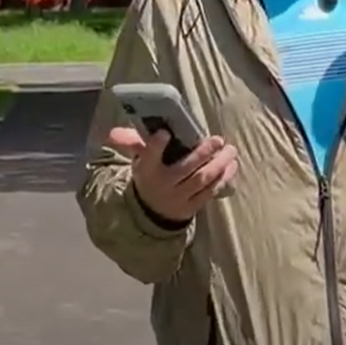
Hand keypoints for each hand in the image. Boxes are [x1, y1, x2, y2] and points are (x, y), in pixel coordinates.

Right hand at [104, 125, 236, 224]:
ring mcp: (179, 198)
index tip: (165, 133)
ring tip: (230, 151)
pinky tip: (232, 165)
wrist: (151, 211)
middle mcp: (163, 185)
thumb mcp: (138, 160)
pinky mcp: (192, 207)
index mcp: (147, 170)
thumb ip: (131, 142)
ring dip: (218, 165)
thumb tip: (113, 133)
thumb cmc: (149, 176)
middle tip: (218, 140)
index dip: (156, 146)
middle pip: (185, 168)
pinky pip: (210, 192)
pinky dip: (223, 178)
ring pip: (201, 180)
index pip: (148, 158)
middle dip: (203, 153)